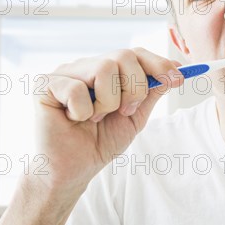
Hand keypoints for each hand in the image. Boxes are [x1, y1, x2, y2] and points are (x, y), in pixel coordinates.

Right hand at [32, 48, 182, 194]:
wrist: (73, 171)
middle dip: (135, 88)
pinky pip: (76, 88)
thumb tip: (176, 71)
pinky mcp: (45, 84)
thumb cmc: (100, 142)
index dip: (159, 64)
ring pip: (104, 67)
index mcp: (107, 70)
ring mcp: (65, 72)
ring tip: (95, 118)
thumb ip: (151, 93)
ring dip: (108, 102)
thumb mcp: (135, 117)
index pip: (136, 53)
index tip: (179, 79)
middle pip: (124, 55)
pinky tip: (73, 119)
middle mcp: (86, 66)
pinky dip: (82, 111)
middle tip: (125, 112)